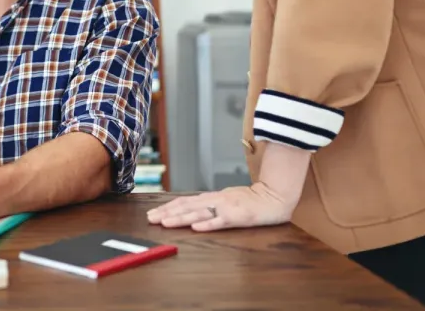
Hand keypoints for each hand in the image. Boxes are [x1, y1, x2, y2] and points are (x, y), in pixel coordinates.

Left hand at [145, 182, 295, 231]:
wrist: (274, 197)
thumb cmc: (251, 200)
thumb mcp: (227, 199)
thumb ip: (211, 204)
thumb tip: (191, 209)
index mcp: (212, 197)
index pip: (185, 201)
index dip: (168, 207)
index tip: (153, 213)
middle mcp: (216, 200)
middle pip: (187, 206)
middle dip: (167, 213)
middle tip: (150, 218)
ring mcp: (226, 208)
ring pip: (199, 213)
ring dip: (180, 218)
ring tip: (165, 222)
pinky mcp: (238, 217)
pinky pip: (220, 221)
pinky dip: (207, 224)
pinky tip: (195, 227)